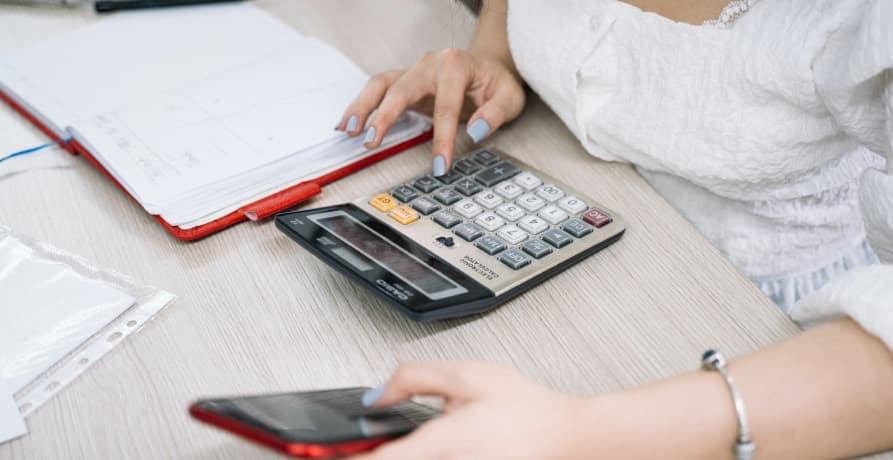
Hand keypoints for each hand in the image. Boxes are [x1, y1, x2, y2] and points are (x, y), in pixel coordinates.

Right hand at [336, 49, 524, 174]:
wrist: (488, 68)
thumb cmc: (496, 83)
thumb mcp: (509, 97)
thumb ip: (494, 114)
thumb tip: (474, 131)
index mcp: (456, 65)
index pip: (446, 106)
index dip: (442, 139)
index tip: (439, 166)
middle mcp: (430, 64)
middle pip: (402, 89)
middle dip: (385, 116)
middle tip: (373, 141)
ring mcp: (414, 70)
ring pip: (381, 85)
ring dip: (363, 107)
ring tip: (349, 131)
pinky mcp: (404, 81)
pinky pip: (378, 90)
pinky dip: (362, 106)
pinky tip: (348, 124)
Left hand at [349, 361, 588, 459]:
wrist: (570, 442)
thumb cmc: (529, 412)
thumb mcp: (471, 377)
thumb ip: (416, 378)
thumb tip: (377, 393)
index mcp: (441, 446)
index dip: (338, 459)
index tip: (313, 454)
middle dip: (362, 458)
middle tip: (337, 450)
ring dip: (387, 459)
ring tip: (372, 449)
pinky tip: (411, 451)